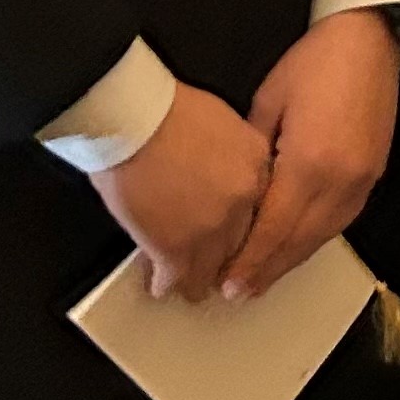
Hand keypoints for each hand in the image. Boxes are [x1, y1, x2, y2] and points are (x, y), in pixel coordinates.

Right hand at [89, 82, 269, 301]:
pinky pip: (175, 278)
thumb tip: (220, 178)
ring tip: (189, 287)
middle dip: (227, 259)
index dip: (245, 227)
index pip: (262, 208)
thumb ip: (233, 157)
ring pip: (211, 269)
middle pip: (242, 243)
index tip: (238, 240)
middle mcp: (245, 200)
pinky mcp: (176, 249)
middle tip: (216, 271)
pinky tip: (159, 286)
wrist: (137, 121)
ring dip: (197, 280)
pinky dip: (165, 283)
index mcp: (258, 164)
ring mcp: (213, 228)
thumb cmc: (170, 111)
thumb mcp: (224, 124)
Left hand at [218, 10, 399, 297]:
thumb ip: (253, 154)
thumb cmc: (317, 61)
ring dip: (292, 260)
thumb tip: (237, 193)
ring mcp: (362, 176)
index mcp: (308, 161)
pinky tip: (300, 245)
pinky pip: (343, 218)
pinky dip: (318, 237)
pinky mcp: (373, 170)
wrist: (368, 36)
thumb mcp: (267, 103)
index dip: (248, 261)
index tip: (226, 282)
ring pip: (323, 235)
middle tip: (238, 292)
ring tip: (264, 278)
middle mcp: (339, 177)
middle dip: (266, 269)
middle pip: (298, 241)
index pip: (272, 230)